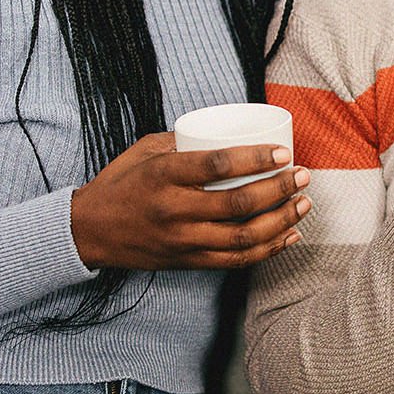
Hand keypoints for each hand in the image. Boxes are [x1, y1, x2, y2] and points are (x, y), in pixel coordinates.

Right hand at [70, 133, 311, 270]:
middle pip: (238, 203)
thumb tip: (227, 131)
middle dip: (280, 189)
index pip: (217, 166)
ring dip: (281, 221)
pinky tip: (289, 235)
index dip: (255, 159)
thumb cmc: (121, 183)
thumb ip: (184, 142)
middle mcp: (174, 210)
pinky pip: (234, 261)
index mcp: (164, 175)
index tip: (283, 153)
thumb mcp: (145, 151)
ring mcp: (182, 240)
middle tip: (303, 175)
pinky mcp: (187, 261)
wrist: (89, 231)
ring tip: (304, 204)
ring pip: (243, 237)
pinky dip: (267, 250)